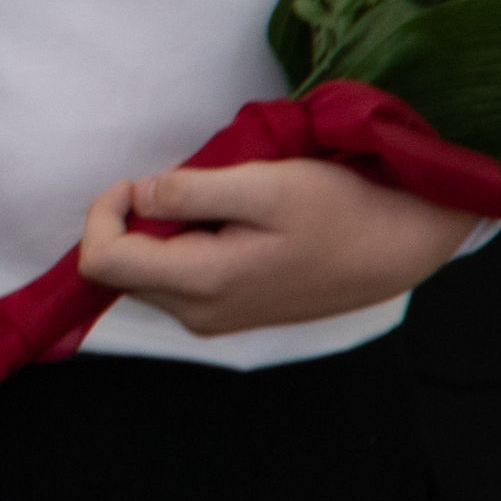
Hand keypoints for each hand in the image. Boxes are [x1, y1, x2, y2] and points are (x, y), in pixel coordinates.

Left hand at [78, 156, 477, 335]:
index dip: (104, 213)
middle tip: (179, 187)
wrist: (397, 246)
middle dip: (130, 223)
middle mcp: (200, 314)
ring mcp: (216, 319)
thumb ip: (191, 193)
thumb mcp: (264, 185)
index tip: (139, 181)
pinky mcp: (231, 312)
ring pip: (147, 276)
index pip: (102, 262)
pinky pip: (177, 280)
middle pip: (120, 271)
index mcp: (203, 283)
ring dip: (159, 234)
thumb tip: (138, 197)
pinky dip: (181, 247)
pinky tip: (225, 225)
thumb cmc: (338, 208)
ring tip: (210, 204)